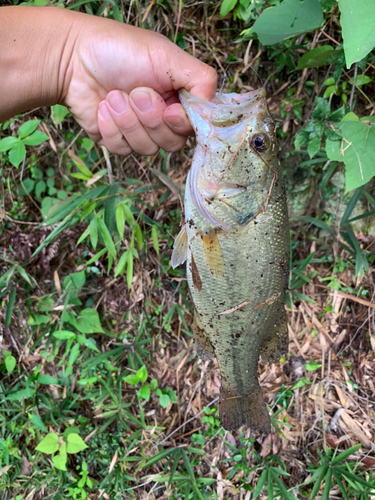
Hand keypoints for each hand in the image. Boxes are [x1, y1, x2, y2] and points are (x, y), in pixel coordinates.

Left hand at [63, 14, 216, 154]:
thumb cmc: (120, 50)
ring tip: (113, 96)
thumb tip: (212, 109)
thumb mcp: (167, 56)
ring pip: (147, 149)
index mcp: (179, 98)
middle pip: (172, 143)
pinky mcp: (117, 141)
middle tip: (135, 92)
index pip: (195, 128)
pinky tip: (102, 108)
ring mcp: (140, 132)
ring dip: (128, 121)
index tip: (169, 108)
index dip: (181, 123)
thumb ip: (200, 79)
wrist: (72, 58)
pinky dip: (111, 128)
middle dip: (150, 118)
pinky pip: (123, 150)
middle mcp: (163, 118)